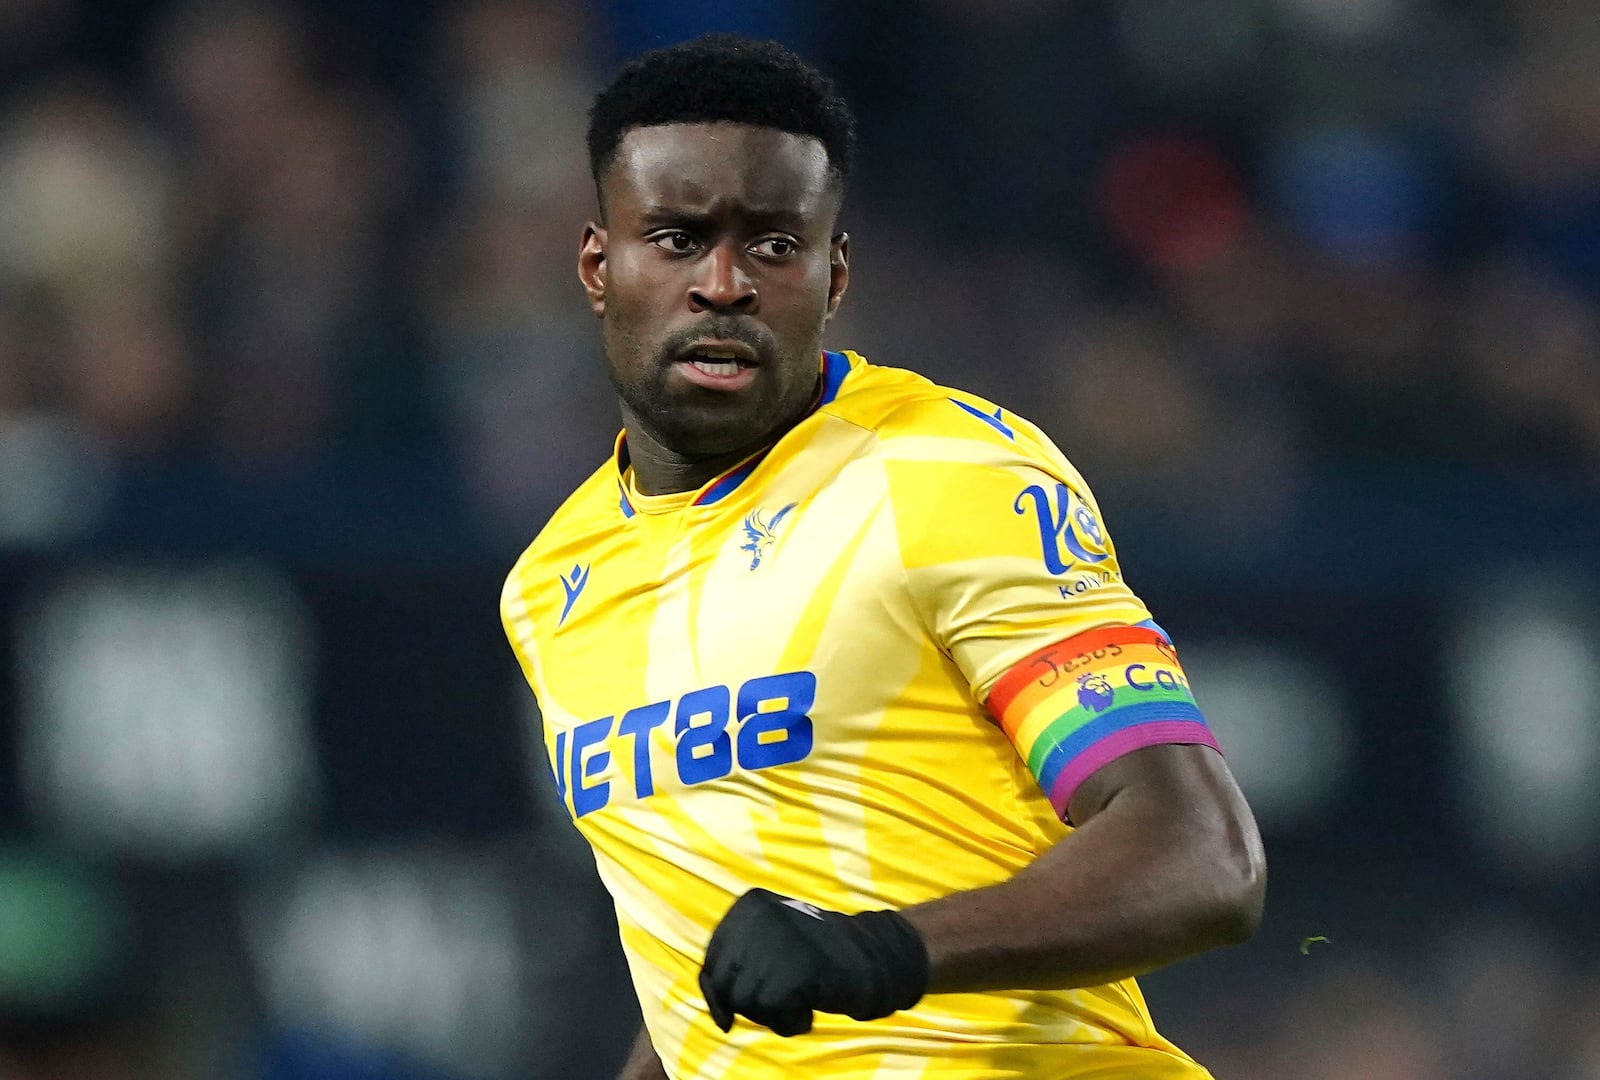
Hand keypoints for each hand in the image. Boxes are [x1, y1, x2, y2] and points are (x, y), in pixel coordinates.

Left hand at [698, 888, 928, 1036]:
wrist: (873, 956)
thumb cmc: (818, 957)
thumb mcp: (770, 944)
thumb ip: (738, 964)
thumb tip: (714, 1006)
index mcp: (748, 906)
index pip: (712, 961)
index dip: (721, 994)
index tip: (737, 1011)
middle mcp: (758, 916)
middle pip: (727, 986)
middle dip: (751, 1005)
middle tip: (785, 1000)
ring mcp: (777, 940)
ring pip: (747, 1003)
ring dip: (773, 1016)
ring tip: (802, 1000)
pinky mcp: (796, 968)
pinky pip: (773, 1014)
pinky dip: (791, 1022)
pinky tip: (810, 1010)